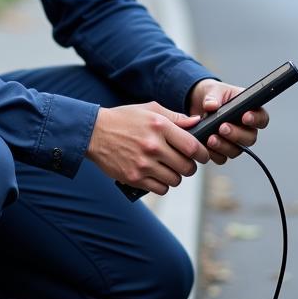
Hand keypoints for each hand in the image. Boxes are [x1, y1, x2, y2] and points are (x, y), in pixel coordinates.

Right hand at [87, 102, 209, 195]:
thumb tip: (197, 122)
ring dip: (176, 176)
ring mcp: (143, 164)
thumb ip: (175, 117)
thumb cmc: (124, 119)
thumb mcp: (150, 110)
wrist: (94, 132)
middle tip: (185, 163)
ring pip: (175, 180)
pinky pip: (160, 189)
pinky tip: (157, 176)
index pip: (192, 146)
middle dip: (190, 167)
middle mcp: (153, 146)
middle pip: (186, 167)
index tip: (202, 155)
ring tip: (169, 169)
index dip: (202, 153)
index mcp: (160, 126)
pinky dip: (162, 185)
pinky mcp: (134, 178)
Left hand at [188, 79, 269, 164]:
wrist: (197, 104)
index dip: (256, 120)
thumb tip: (211, 105)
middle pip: (250, 138)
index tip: (245, 117)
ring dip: (224, 146)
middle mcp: (245, 128)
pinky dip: (213, 153)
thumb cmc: (213, 95)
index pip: (261, 118)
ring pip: (236, 150)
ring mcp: (234, 141)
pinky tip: (205, 146)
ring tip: (211, 138)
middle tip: (223, 128)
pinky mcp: (221, 150)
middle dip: (236, 135)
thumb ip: (213, 97)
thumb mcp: (213, 90)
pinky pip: (221, 157)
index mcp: (249, 110)